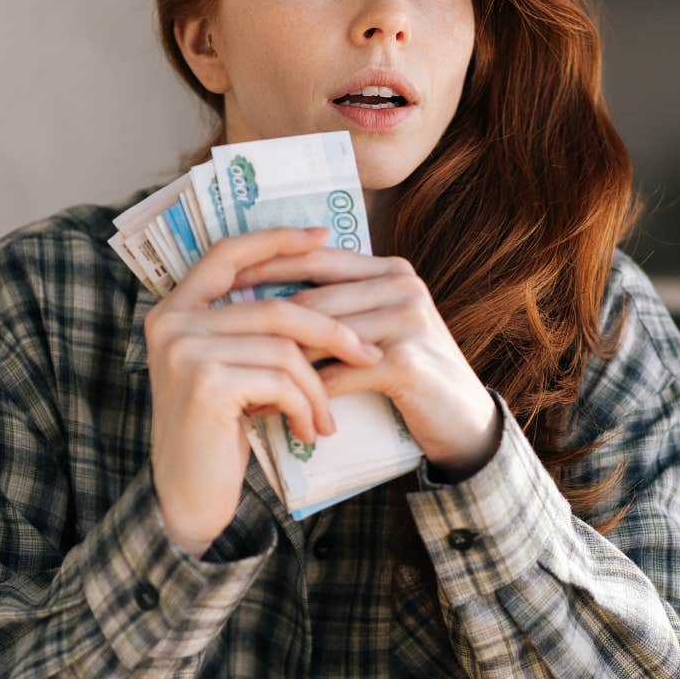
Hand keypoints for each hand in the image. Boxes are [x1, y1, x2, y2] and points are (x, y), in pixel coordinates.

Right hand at [145, 226, 384, 555]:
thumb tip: (319, 289)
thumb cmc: (216, 434)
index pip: (228, 253)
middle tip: (369, 354)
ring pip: (284, 347)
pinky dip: (306, 406)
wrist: (187, 498)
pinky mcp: (206, 383)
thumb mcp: (229, 370)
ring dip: (318, 386)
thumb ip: (251, 329)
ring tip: (325, 419)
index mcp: (174, 309)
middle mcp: (171, 322)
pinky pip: (281, 380)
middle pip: (275, 307)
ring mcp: (185, 351)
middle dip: (331, 331)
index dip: (276, 240)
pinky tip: (307, 433)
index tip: (324, 236)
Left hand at [229, 249, 501, 478]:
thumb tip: (259, 298)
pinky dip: (303, 395)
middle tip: (224, 345)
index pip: (315, 258)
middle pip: (313, 300)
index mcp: (389, 269)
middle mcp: (402, 285)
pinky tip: (277, 411)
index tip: (218, 286)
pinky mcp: (407, 361)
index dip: (265, 268)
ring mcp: (408, 320)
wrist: (461, 420)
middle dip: (266, 327)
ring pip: (322, 337)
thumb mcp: (375, 329)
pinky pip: (339, 374)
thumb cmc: (407, 374)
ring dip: (280, 366)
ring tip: (244, 382)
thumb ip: (337, 306)